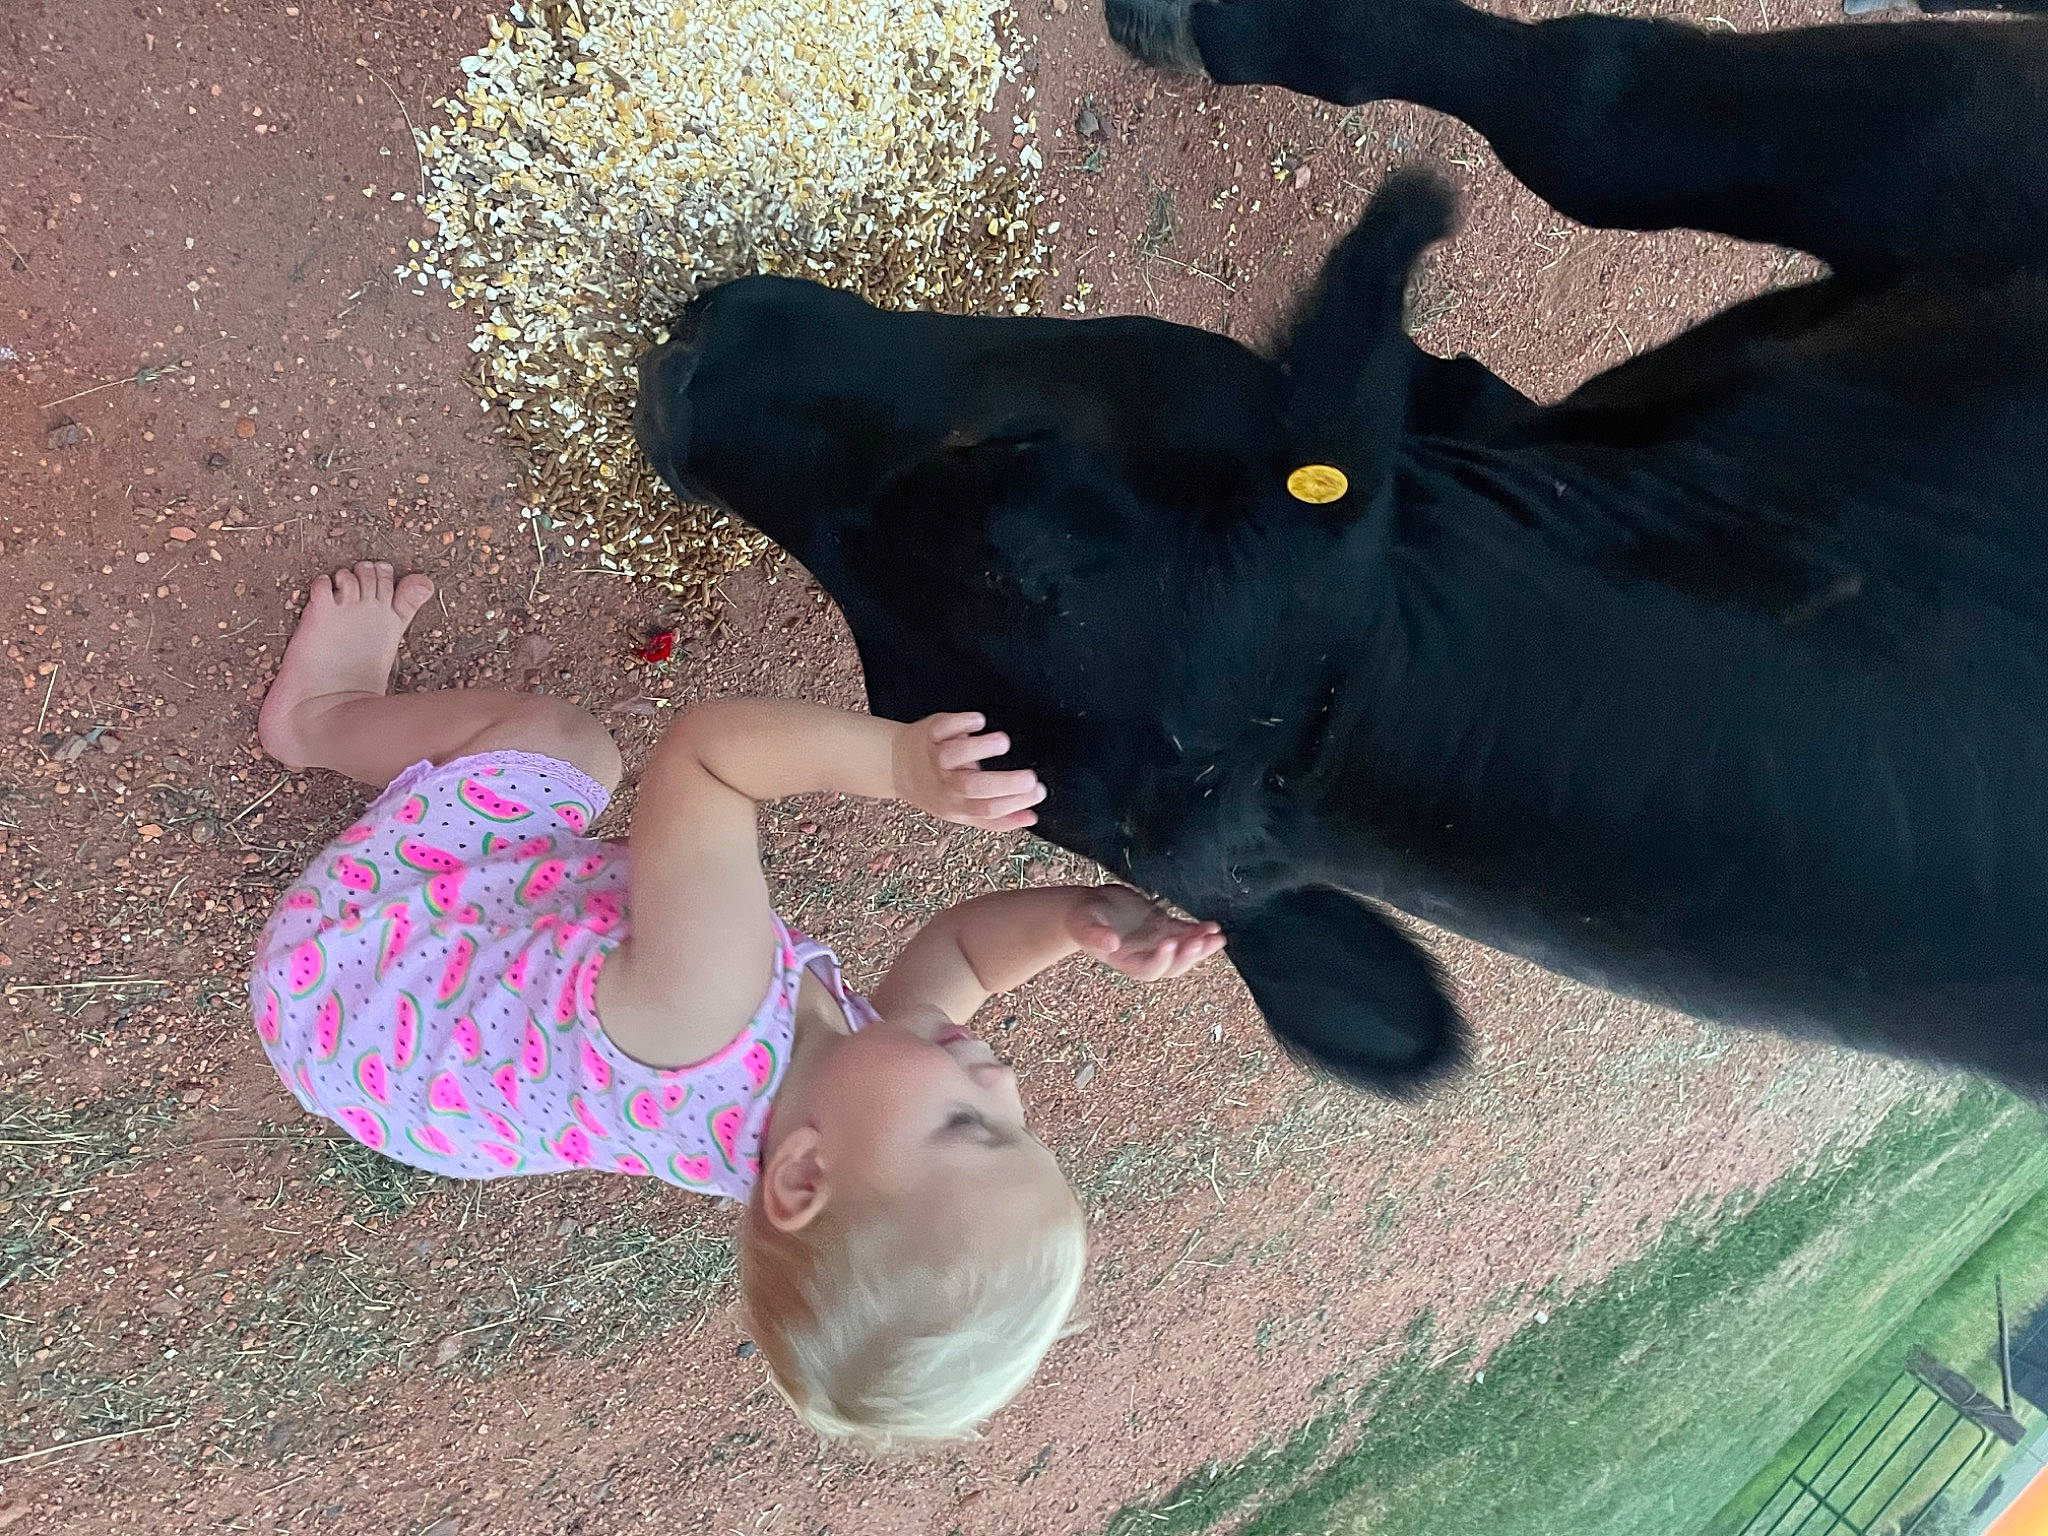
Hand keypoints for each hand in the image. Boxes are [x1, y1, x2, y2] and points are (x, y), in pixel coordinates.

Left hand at [892, 712, 1046, 831]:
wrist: (897, 765)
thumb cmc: (939, 788)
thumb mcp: (963, 810)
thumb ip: (996, 818)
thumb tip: (1032, 818)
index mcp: (957, 805)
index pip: (987, 809)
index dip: (1015, 804)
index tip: (1040, 792)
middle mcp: (945, 783)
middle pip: (972, 786)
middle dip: (1004, 783)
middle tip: (1031, 777)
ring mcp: (936, 757)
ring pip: (954, 755)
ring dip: (980, 749)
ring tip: (1004, 743)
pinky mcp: (930, 733)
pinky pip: (943, 727)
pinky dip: (961, 723)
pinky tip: (979, 721)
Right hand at [1066, 885, 1225, 981]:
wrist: (1089, 907)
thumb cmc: (1082, 917)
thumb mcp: (1082, 924)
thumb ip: (1094, 935)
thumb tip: (1111, 943)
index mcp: (1125, 960)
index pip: (1148, 968)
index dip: (1162, 959)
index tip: (1170, 943)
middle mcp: (1144, 956)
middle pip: (1172, 965)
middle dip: (1188, 956)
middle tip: (1201, 942)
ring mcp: (1156, 943)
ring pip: (1183, 952)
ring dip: (1201, 946)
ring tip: (1217, 937)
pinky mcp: (1164, 927)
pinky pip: (1185, 934)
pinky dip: (1199, 931)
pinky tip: (1212, 926)